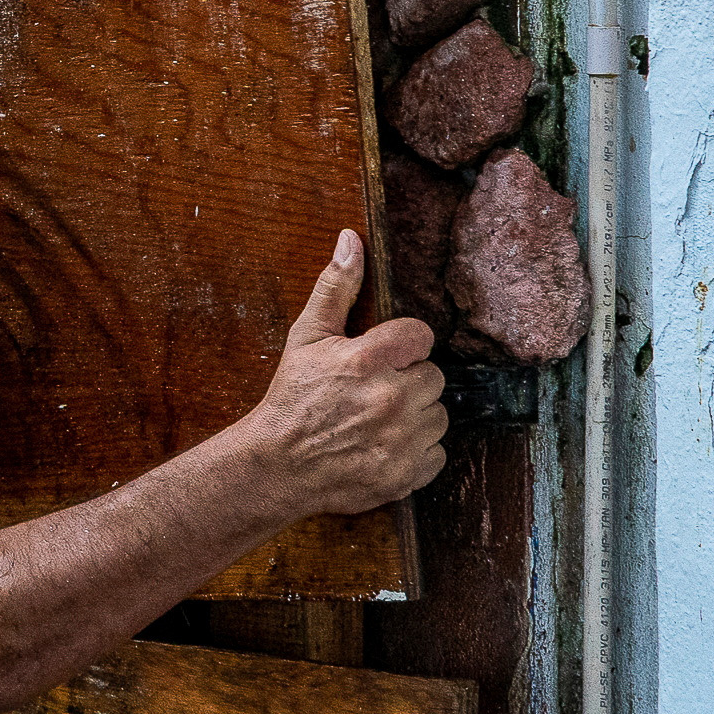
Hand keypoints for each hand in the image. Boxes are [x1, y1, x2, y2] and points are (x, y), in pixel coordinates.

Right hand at [242, 232, 448, 515]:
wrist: (276, 466)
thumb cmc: (291, 399)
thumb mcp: (305, 337)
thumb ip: (335, 287)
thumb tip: (351, 239)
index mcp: (367, 360)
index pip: (421, 336)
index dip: (400, 346)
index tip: (379, 359)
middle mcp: (390, 399)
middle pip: (433, 377)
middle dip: (407, 382)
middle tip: (372, 392)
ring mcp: (401, 439)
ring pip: (437, 416)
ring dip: (415, 417)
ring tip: (377, 420)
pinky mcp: (406, 473)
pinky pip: (436, 453)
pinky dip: (415, 452)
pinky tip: (384, 446)